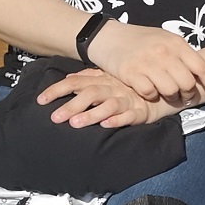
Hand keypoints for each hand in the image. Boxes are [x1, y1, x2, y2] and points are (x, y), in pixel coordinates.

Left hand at [38, 68, 180, 128]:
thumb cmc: (132, 87)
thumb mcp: (110, 80)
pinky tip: (107, 125)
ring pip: (107, 105)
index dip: (58, 90)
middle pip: (90, 94)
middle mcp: (113, 88)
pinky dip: (117, 120)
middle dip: (71, 105)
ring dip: (91, 114)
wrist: (163, 89)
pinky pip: (128, 116)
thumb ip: (90, 79)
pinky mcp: (140, 111)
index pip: (76, 82)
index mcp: (103, 79)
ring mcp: (127, 99)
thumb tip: (69, 79)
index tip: (41, 100)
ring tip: (76, 124)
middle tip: (54, 118)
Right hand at [85, 22, 204, 104]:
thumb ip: (181, 53)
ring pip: (170, 91)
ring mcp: (147, 63)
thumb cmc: (139, 40)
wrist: (107, 36)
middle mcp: (164, 53)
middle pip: (187, 83)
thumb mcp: (164, 39)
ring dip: (171, 97)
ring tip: (167, 94)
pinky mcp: (131, 73)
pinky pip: (150, 93)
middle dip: (188, 94)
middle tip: (184, 97)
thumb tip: (199, 72)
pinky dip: (151, 96)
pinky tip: (148, 90)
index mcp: (176, 43)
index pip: (202, 67)